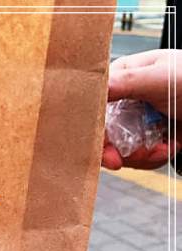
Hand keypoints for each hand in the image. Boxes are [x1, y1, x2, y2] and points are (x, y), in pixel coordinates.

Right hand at [102, 49, 181, 169]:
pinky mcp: (149, 138)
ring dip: (141, 155)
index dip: (94, 131)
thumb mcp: (161, 76)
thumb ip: (125, 82)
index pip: (94, 107)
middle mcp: (126, 100)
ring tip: (165, 148)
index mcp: (123, 78)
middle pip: (103, 134)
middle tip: (123, 161)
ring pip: (120, 149)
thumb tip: (94, 90)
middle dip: (118, 150)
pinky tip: (170, 147)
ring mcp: (137, 121)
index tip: (103, 149)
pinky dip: (154, 158)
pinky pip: (139, 156)